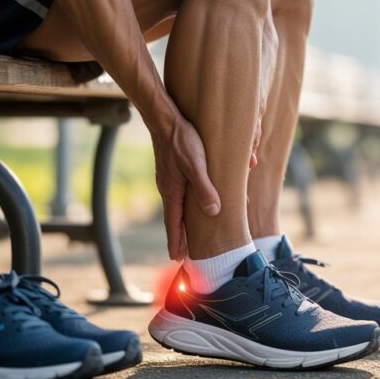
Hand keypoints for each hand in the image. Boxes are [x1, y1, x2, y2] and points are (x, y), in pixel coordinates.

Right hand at [153, 114, 220, 259]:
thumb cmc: (181, 140)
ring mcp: (170, 180)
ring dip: (184, 221)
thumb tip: (214, 212)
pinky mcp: (174, 170)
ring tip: (191, 234)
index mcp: (172, 192)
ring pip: (179, 206)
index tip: (177, 259)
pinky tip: (195, 203)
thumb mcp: (196, 165)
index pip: (173, 224)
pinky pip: (182, 193)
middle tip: (184, 255)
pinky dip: (187, 204)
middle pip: (175, 219)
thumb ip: (205, 188)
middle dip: (180, 236)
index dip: (176, 242)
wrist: (165, 118)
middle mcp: (169, 189)